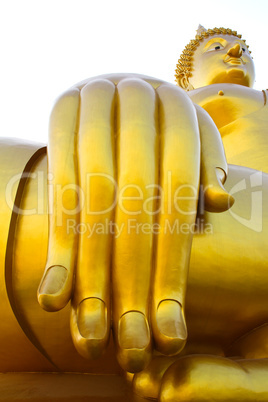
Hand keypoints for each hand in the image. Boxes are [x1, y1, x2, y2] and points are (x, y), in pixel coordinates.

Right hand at [37, 74, 232, 371]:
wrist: (118, 89)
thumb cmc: (163, 127)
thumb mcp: (191, 143)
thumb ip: (204, 171)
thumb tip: (219, 203)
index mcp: (176, 106)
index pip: (177, 194)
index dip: (172, 261)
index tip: (168, 326)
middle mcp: (135, 100)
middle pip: (133, 202)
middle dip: (132, 277)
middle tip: (131, 343)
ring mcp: (93, 101)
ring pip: (91, 200)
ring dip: (91, 272)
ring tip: (94, 335)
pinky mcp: (59, 111)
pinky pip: (58, 186)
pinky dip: (59, 244)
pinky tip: (55, 296)